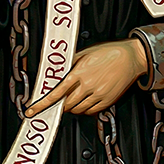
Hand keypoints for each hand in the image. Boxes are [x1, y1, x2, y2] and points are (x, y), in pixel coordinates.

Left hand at [26, 38, 147, 115]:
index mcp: (80, 72)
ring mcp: (98, 94)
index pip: (56, 92)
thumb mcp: (86, 53)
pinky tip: (87, 100)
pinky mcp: (107, 101)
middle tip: (61, 99)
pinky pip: (91, 111)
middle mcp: (88, 85)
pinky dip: (85, 109)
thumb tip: (58, 71)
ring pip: (78, 110)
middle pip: (67, 104)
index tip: (32, 110)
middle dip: (61, 104)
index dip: (42, 103)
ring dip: (73, 106)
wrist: (131, 57)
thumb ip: (70, 63)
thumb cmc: (110, 52)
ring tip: (76, 97)